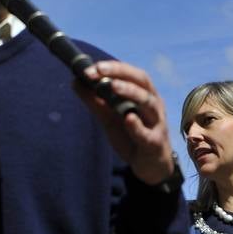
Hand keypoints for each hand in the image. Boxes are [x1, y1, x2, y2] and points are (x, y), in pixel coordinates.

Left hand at [76, 61, 174, 186]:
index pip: (131, 74)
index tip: (92, 68)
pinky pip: (146, 134)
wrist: (150, 166)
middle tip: (100, 70)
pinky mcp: (154, 143)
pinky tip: (128, 118)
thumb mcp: (110, 118)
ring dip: (131, 92)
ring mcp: (156, 124)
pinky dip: (137, 126)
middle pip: (142, 82)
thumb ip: (95, 101)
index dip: (113, 68)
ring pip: (148, 103)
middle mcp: (153, 105)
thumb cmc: (132, 137)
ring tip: (113, 86)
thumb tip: (76, 81)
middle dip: (121, 73)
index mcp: (144, 95)